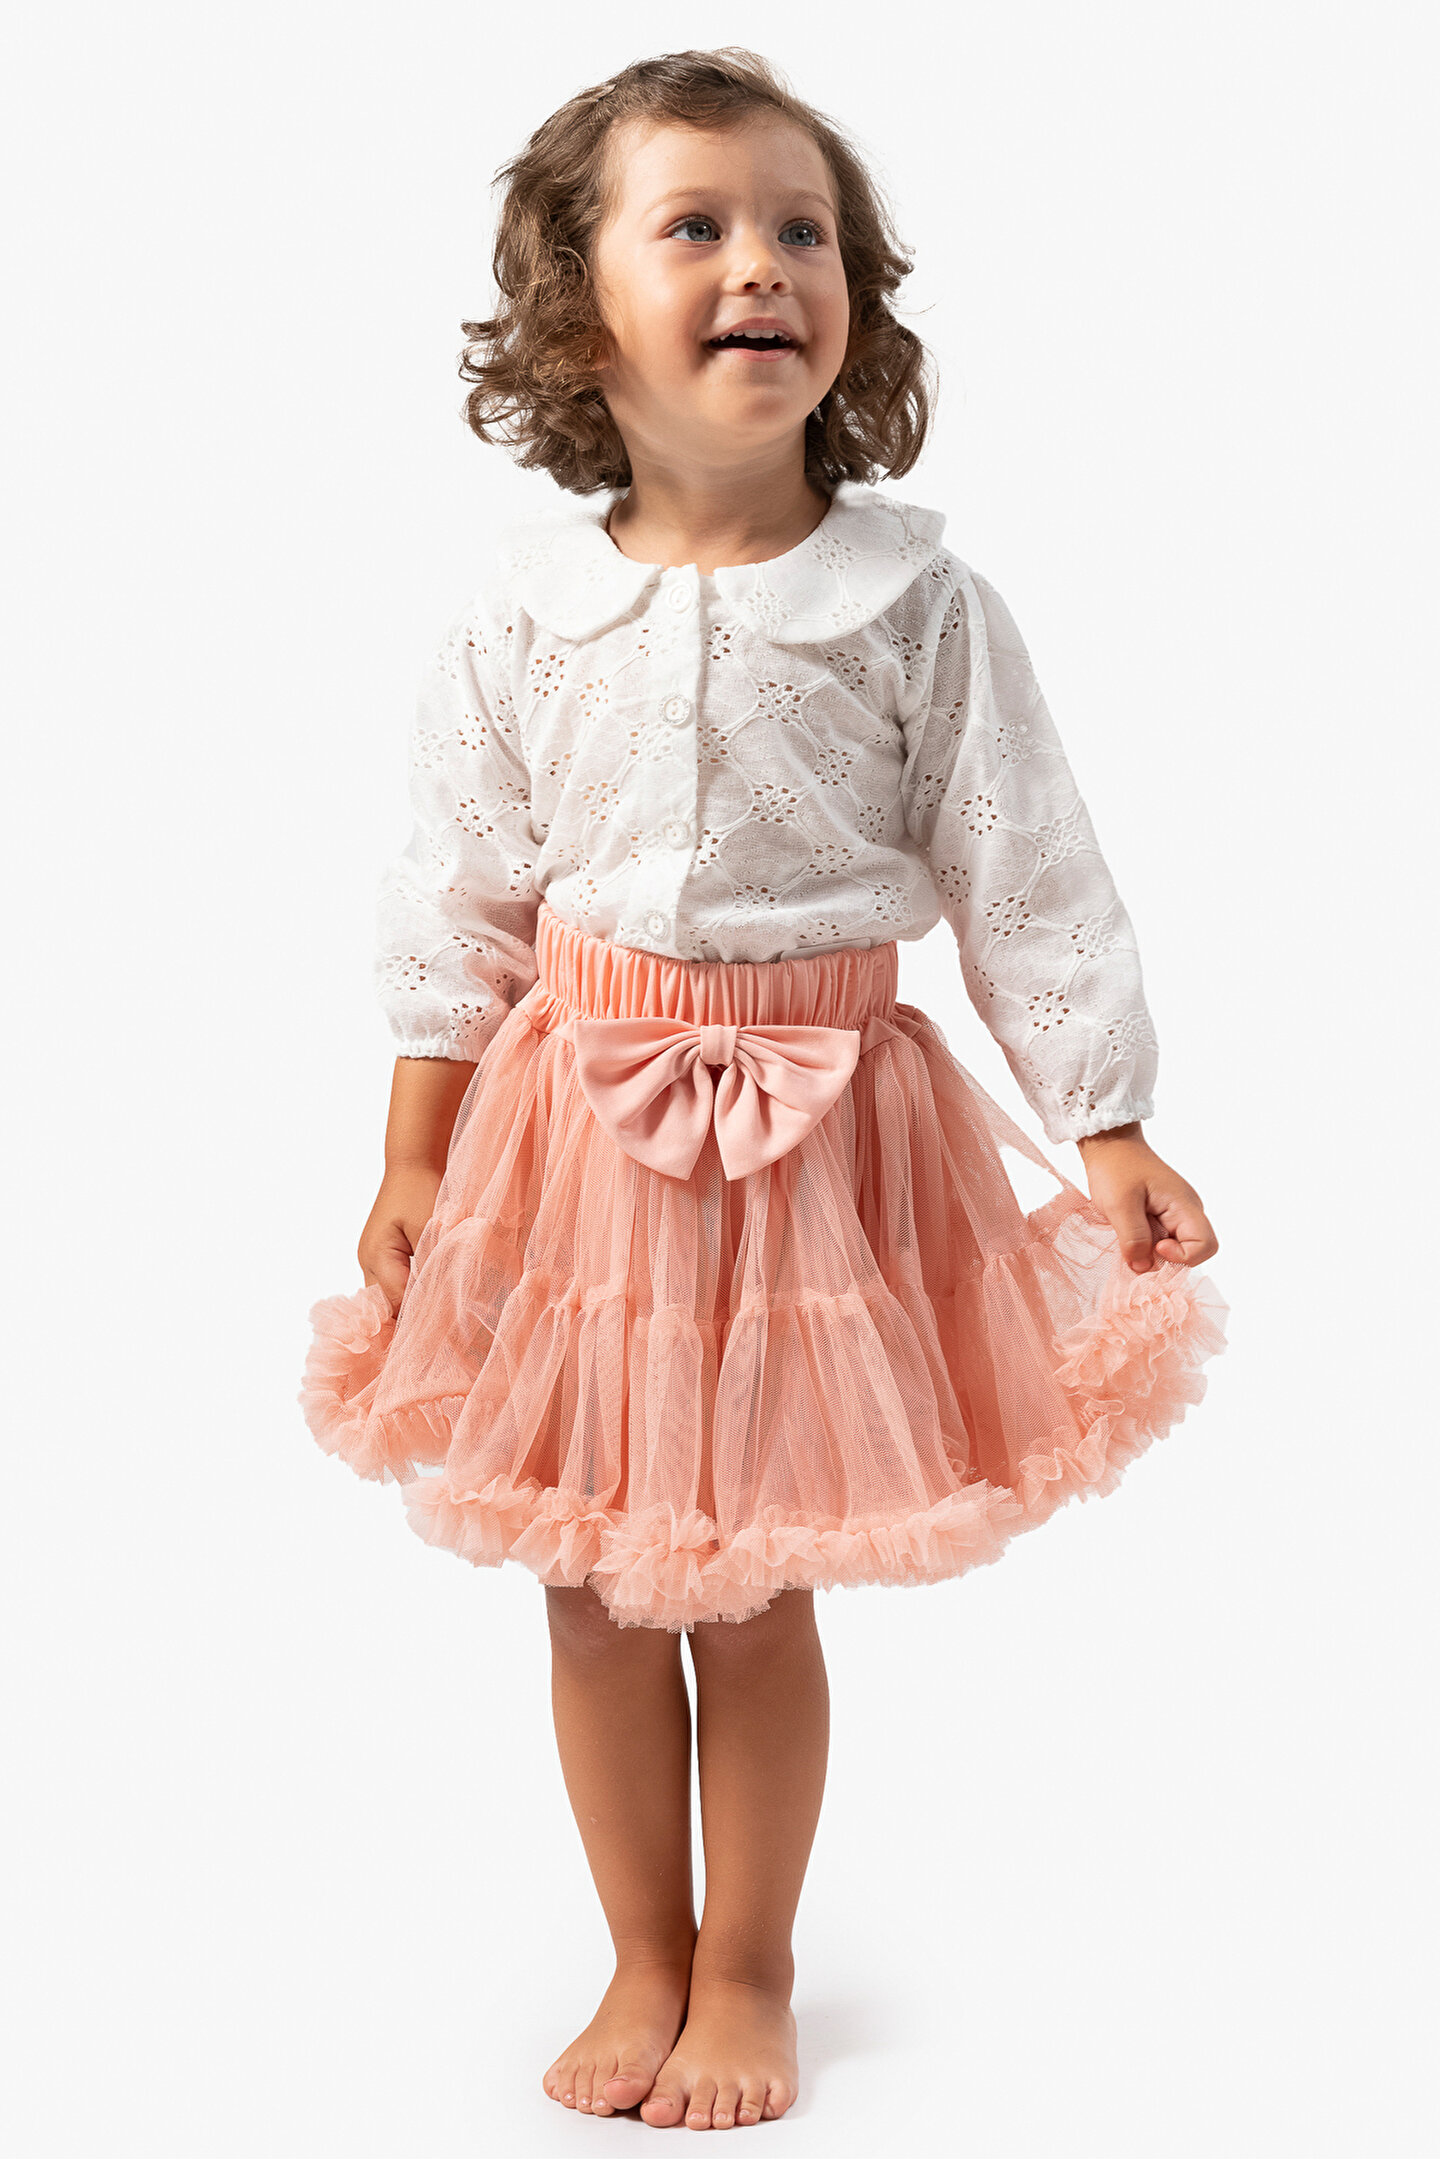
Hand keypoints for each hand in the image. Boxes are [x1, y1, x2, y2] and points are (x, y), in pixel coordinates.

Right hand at [358, 1162, 443, 1313]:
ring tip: (436, 1315)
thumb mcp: (430, 1229)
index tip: (444, 1328)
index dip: (419, 1317)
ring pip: (386, 1298)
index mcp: (377, 1256)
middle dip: (410, 1317)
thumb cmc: (423, 1189)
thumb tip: (437, 1300)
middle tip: (441, 1328)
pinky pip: (391, 1283)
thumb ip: (430, 1265)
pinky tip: (427, 1296)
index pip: (396, 1303)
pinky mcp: (381, 1253)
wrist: (413, 1162)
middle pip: (385, 1307)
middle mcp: (367, 1261)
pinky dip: (407, 1291)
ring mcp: (371, 1258)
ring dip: (408, 1304)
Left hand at [1075, 1123, 1218, 1274]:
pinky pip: (1162, 1240)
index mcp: (1185, 1205)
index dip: (1182, 1256)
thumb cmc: (1116, 1168)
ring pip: (1175, 1248)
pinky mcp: (1162, 1216)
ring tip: (1129, 1233)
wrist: (1110, 1145)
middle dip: (1165, 1257)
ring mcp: (1175, 1214)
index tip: (1155, 1246)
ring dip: (1152, 1250)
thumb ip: (1134, 1239)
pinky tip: (1129, 1231)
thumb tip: (1143, 1268)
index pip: (1205, 1246)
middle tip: (1136, 1245)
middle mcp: (1187, 1211)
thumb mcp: (1119, 1205)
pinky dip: (1146, 1243)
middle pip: (1193, 1251)